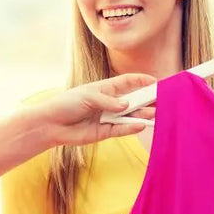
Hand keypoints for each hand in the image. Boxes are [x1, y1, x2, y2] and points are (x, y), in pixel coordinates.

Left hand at [31, 73, 155, 145]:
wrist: (51, 125)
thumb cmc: (66, 104)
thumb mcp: (87, 97)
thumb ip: (108, 101)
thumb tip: (126, 106)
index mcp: (105, 89)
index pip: (128, 82)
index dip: (142, 81)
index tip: (156, 82)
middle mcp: (110, 103)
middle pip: (133, 100)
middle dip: (147, 100)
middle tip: (162, 101)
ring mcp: (109, 118)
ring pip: (130, 116)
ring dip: (142, 115)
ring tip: (154, 114)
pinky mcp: (105, 132)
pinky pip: (121, 129)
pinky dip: (131, 128)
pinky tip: (141, 125)